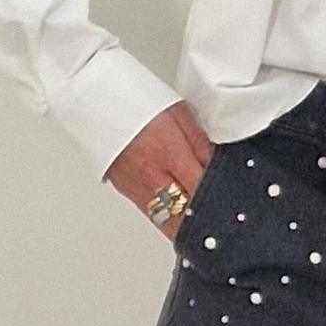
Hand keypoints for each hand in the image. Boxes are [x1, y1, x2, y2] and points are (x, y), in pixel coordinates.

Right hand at [105, 100, 214, 237]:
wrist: (96, 100)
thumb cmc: (138, 100)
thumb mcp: (180, 115)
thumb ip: (201, 145)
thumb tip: (217, 166)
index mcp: (170, 155)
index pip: (201, 192)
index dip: (218, 201)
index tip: (229, 207)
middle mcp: (152, 177)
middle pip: (184, 216)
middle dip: (203, 221)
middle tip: (218, 223)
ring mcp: (136, 188)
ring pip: (167, 223)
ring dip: (185, 225)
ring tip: (201, 225)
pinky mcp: (126, 191)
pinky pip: (152, 213)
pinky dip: (168, 217)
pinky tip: (179, 214)